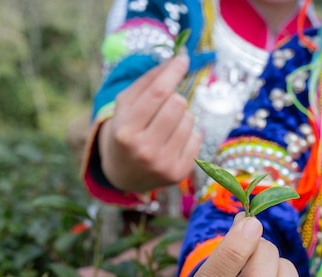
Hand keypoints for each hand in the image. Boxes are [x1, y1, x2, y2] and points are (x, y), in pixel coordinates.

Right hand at [99, 54, 201, 192]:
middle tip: (164, 107)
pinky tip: (173, 142)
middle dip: (174, 98)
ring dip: (182, 117)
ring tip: (166, 128)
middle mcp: (144, 150)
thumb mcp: (125, 105)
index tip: (183, 58)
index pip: (157, 92)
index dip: (173, 71)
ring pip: (190, 119)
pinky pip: (197, 137)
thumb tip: (178, 58)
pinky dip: (189, 134)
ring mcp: (163, 164)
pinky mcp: (179, 173)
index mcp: (125, 131)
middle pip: (177, 103)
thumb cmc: (125, 131)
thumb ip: (148, 81)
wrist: (124, 174)